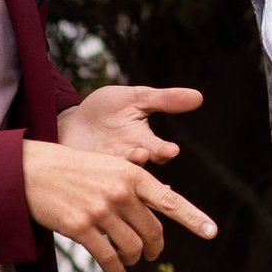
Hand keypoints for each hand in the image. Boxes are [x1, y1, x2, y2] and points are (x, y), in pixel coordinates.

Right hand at [22, 139, 215, 271]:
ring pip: (132, 247)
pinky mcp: (80, 227)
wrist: (33, 171)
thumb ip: (136, 185)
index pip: (170, 200)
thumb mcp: (111, 167)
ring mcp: (100, 210)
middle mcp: (120, 192)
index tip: (211, 232)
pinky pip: (108, 258)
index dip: (193, 218)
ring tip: (130, 261)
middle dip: (154, 248)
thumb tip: (164, 201)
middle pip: (152, 232)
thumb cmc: (76, 170)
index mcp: (132, 174)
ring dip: (134, 259)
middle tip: (151, 254)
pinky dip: (117, 270)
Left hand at [57, 83, 203, 166]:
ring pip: (115, 172)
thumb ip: (165, 100)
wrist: (72, 120)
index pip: (159, 150)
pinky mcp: (82, 169)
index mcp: (143, 143)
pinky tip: (89, 168)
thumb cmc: (108, 110)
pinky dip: (91, 173)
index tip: (171, 150)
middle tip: (145, 153)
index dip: (164, 151)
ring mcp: (105, 166)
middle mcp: (127, 158)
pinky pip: (88, 174)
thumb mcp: (136, 98)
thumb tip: (199, 96)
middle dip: (142, 159)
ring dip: (119, 163)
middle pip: (139, 165)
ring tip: (124, 153)